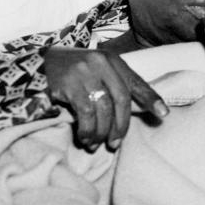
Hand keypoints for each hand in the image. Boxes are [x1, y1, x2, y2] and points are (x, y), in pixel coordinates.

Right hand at [43, 47, 168, 151]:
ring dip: (102, 132)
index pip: (136, 82)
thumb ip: (118, 86)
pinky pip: (85, 112)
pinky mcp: (68, 84)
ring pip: (103, 108)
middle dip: (121, 125)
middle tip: (116, 143)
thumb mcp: (100, 72)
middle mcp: (100, 63)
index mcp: (113, 60)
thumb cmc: (77, 72)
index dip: (151, 98)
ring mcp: (84, 72)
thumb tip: (145, 110)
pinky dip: (88, 129)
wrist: (41, 62)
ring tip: (98, 144)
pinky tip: (86, 138)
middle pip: (121, 99)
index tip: (164, 114)